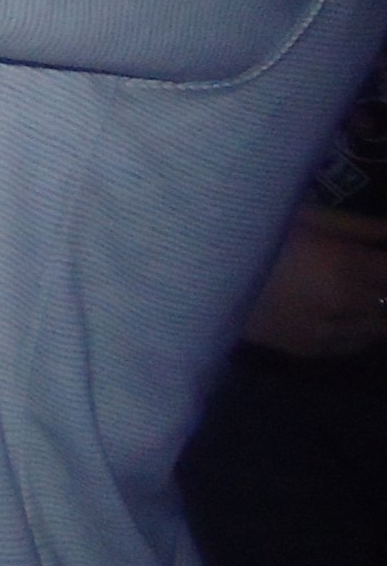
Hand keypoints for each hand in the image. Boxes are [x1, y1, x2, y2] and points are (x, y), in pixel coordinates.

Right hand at [239, 205, 386, 358]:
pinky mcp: (307, 350)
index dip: (384, 265)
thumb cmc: (249, 229)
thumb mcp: (303, 216)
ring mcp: (325, 332)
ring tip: (352, 291)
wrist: (196, 271)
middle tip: (362, 271)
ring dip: (375, 311)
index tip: (375, 257)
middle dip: (380, 285)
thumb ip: (356, 226)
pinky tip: (340, 313)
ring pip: (377, 329)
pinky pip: (353, 345)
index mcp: (343, 264)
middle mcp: (343, 304)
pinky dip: (358, 331)